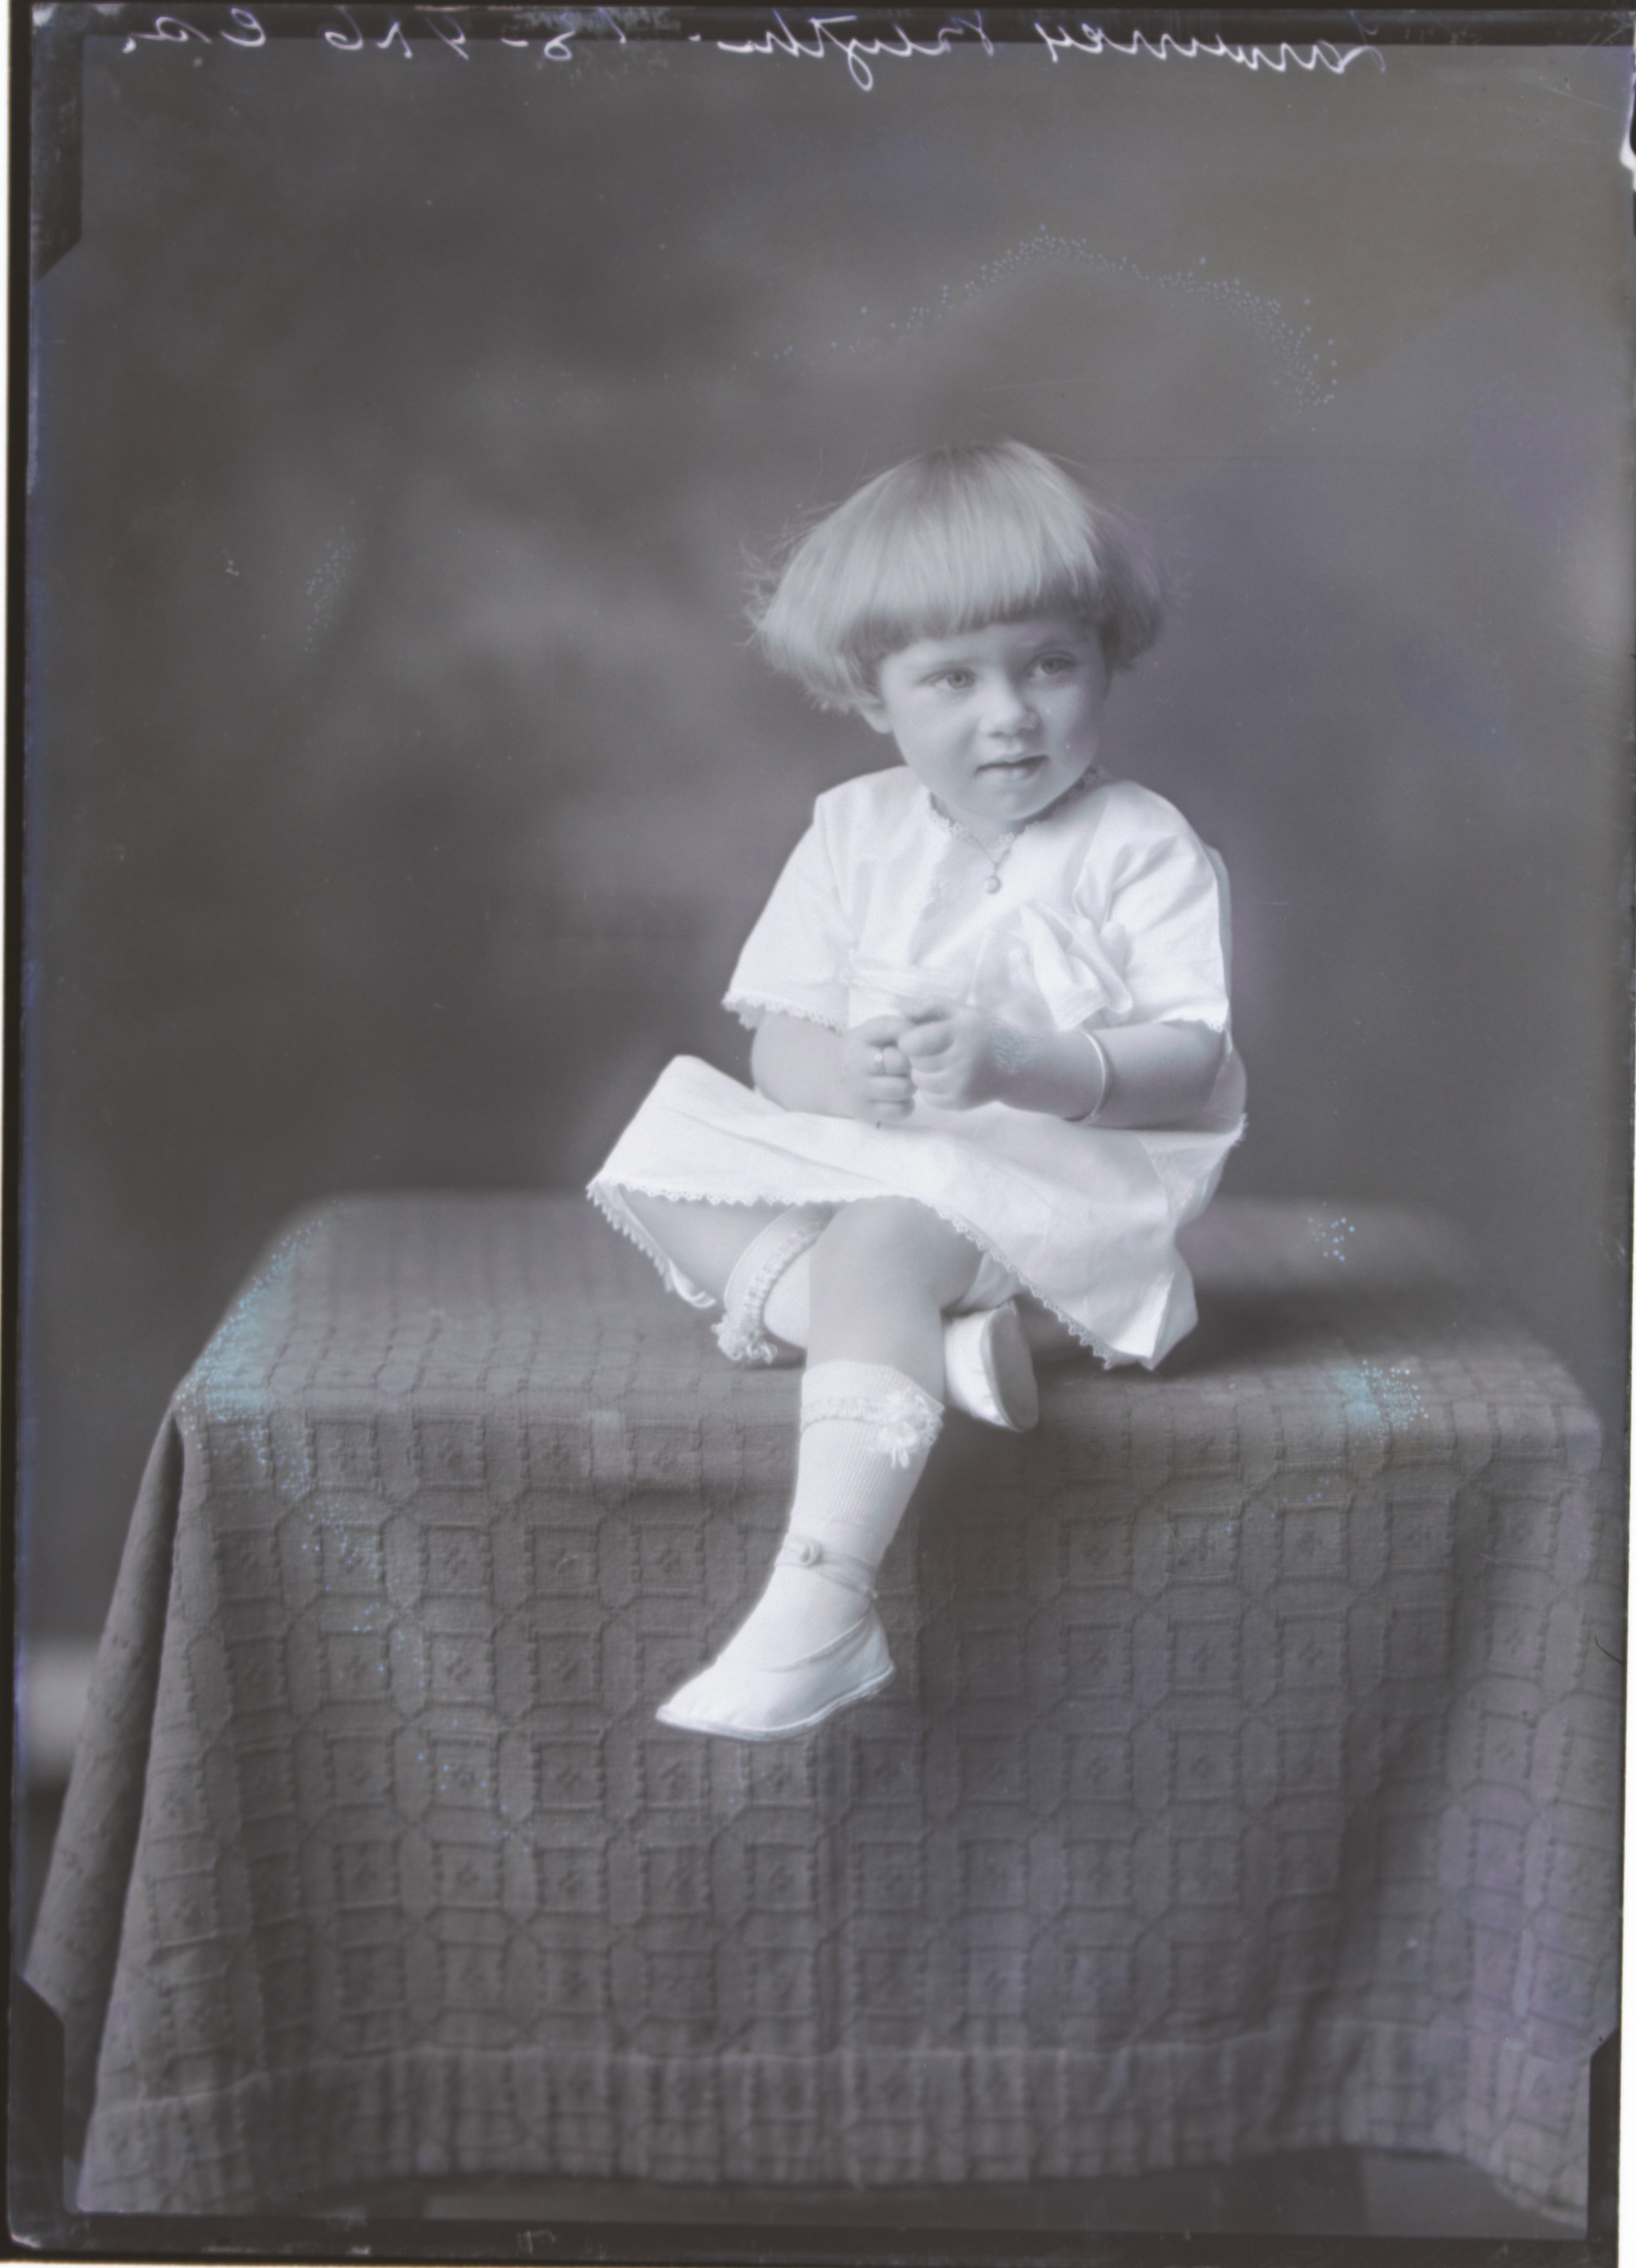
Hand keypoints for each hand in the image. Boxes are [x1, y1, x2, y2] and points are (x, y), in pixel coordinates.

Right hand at [838, 1014, 915, 1124]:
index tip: (912, 1043)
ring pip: (904, 1088)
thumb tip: (930, 1033)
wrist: (833, 1079)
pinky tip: (897, 1098)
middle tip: (907, 1066)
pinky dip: (906, 1105)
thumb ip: (900, 1027)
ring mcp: (859, 1090)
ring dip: (910, 1085)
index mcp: (860, 1037)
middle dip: (911, 1064)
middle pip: (901, 1062)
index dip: (911, 1036)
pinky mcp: (865, 1112)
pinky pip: (901, 1110)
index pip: (893, 1028)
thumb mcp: (875, 1032)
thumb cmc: (866, 1051)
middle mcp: (856, 1062)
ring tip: (902, 1081)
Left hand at [896, 1006, 1016, 1109]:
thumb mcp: (960, 1012)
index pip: (914, 1043)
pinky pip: (930, 1099)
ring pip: (920, 1082)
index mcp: (961, 1033)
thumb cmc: (981, 1033)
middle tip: (929, 1051)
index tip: (915, 1038)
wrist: (1017, 1065)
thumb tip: (901, 1012)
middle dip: (916, 1056)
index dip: (908, 1040)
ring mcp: (963, 1084)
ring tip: (937, 1064)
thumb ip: (930, 1007)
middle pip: (916, 1062)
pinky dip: (932, 1089)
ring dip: (922, 1073)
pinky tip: (945, 1078)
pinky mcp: (962, 1102)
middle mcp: (963, 1060)